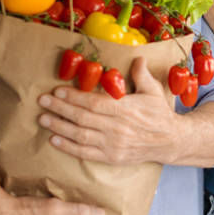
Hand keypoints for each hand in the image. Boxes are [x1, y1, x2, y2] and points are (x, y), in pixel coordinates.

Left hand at [37, 57, 180, 165]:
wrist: (171, 142)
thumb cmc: (160, 114)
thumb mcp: (154, 90)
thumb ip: (142, 74)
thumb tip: (137, 57)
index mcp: (125, 109)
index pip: (94, 103)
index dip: (73, 97)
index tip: (57, 91)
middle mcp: (117, 128)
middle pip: (82, 118)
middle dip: (59, 109)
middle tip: (42, 102)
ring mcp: (113, 145)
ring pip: (80, 136)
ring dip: (59, 127)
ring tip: (43, 119)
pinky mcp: (111, 157)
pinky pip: (85, 153)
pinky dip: (68, 147)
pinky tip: (54, 139)